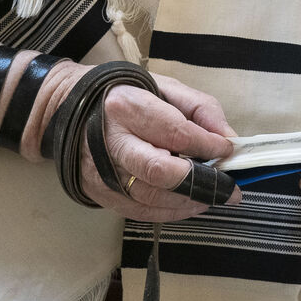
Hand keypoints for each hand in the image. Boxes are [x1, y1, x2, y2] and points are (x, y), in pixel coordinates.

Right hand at [79, 74, 241, 221]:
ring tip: (214, 196)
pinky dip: (171, 212)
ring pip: (152, 197)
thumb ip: (200, 108)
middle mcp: (112, 141)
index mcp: (127, 107)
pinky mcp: (101, 193)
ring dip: (190, 201)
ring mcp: (103, 172)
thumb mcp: (164, 88)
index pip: (176, 133)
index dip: (208, 145)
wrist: (71, 110)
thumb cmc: (126, 97)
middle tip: (229, 188)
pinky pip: (140, 212)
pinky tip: (190, 204)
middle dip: (202, 183)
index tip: (227, 149)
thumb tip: (227, 137)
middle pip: (160, 171)